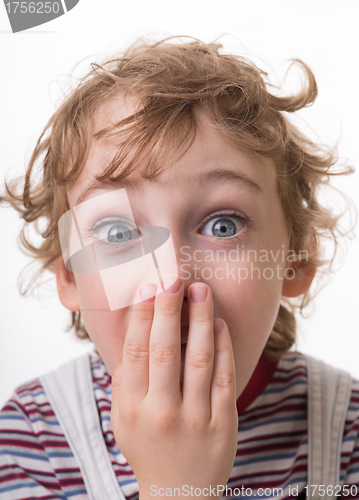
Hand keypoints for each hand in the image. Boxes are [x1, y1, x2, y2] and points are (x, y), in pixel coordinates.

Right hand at [110, 276, 237, 498]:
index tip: (149, 288)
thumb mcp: (123, 419)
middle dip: (169, 310)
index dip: (143, 317)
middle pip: (165, 350)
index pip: (137, 352)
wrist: (180, 494)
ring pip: (199, 358)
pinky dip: (223, 347)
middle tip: (174, 278)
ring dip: (200, 320)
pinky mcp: (224, 422)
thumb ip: (125, 379)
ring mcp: (197, 417)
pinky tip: (218, 323)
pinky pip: (224, 377)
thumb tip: (134, 331)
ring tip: (200, 291)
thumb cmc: (147, 448)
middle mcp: (163, 411)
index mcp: (133, 409)